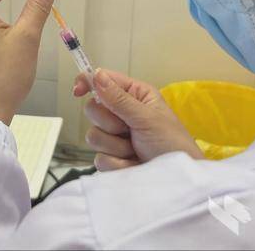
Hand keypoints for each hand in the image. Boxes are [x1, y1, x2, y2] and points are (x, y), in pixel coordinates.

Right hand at [74, 69, 203, 170]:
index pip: (104, 82)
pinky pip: (99, 157)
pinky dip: (117, 162)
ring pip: (93, 135)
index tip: (78, 91)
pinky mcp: (112, 158)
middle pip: (93, 110)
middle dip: (110, 123)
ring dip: (116, 145)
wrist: (176, 180)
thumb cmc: (172, 143)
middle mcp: (122, 113)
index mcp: (134, 96)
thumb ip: (119, 99)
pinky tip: (133, 164)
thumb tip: (97, 75)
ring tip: (136, 149)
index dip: (88, 83)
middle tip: (130, 130)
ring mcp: (115, 137)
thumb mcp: (147, 118)